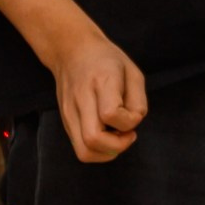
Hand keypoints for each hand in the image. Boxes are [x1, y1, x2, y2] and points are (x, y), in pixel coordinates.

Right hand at [49, 27, 146, 162]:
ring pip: (84, 151)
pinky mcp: (66, 122)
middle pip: (93, 139)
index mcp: (100, 82)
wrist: (71, 51)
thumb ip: (138, 101)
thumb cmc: (106, 60)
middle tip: (127, 134)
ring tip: (116, 137)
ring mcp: (69, 113)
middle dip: (117, 146)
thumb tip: (132, 126)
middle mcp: (81, 100)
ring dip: (106, 153)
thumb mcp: (132, 72)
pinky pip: (81, 149)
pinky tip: (106, 135)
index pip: (110, 114)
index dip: (129, 122)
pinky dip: (98, 150)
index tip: (134, 115)